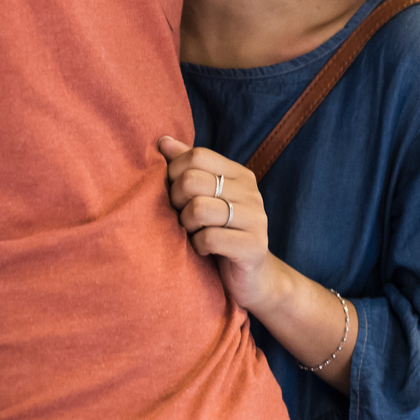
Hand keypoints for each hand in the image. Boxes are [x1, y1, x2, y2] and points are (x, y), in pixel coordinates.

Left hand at [159, 136, 275, 310]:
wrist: (252, 279)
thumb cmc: (219, 233)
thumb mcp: (203, 198)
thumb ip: (186, 168)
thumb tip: (163, 140)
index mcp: (239, 174)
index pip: (197, 156)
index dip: (174, 172)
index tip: (172, 193)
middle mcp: (252, 192)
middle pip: (193, 180)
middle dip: (176, 201)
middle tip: (180, 217)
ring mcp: (257, 219)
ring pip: (198, 208)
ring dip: (186, 225)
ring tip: (191, 233)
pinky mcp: (254, 247)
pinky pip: (209, 238)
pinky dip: (197, 246)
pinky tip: (202, 250)